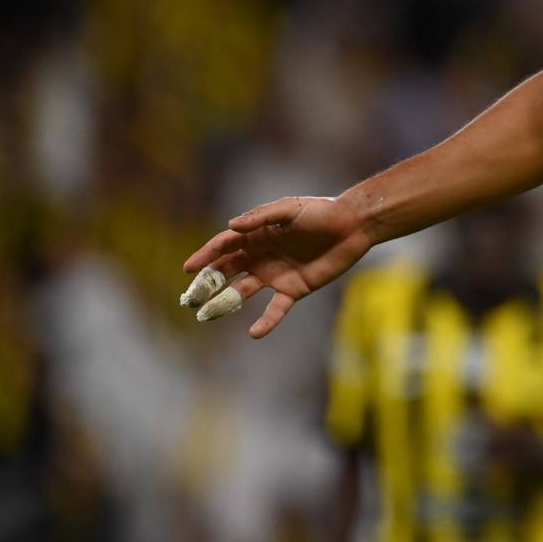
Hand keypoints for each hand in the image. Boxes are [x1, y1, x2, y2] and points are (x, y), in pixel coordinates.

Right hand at [180, 194, 373, 336]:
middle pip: (226, 271)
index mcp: (256, 235)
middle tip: (189, 299)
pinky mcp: (294, 289)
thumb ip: (262, 217)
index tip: (189, 269)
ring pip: (243, 291)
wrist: (353, 226)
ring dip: (224, 303)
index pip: (223, 246)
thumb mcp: (290, 209)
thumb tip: (232, 226)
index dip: (205, 257)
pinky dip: (266, 321)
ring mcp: (275, 274)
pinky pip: (275, 308)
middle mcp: (260, 256)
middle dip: (207, 284)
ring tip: (206, 315)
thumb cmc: (321, 211)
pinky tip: (254, 333)